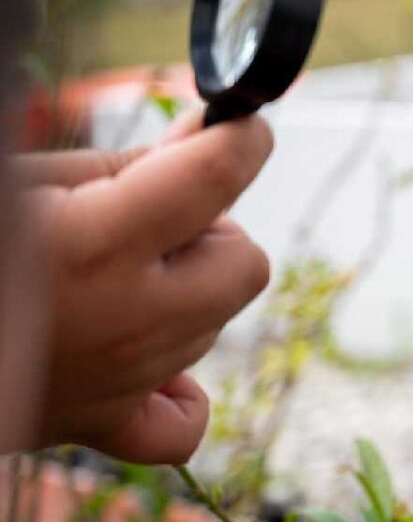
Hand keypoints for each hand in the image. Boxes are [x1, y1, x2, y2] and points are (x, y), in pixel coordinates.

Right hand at [18, 112, 272, 463]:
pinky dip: (174, 388)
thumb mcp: (27, 180)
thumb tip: (209, 135)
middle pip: (244, 264)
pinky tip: (141, 353)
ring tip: (105, 280)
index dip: (242, 139)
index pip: (218, 176)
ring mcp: (119, 380)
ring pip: (213, 324)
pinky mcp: (101, 425)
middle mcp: (124, 318)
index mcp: (95, 242)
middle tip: (151, 224)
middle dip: (212, 233)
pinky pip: (181, 423)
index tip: (239, 127)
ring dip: (184, 294)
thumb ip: (131, 162)